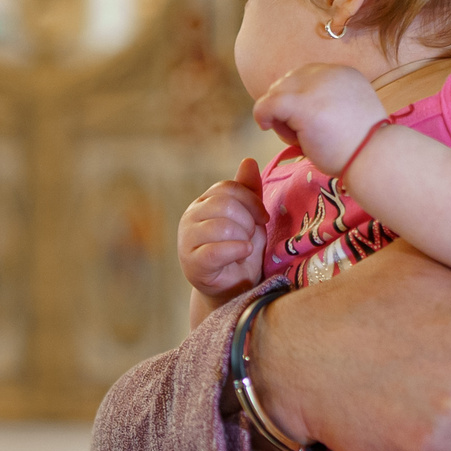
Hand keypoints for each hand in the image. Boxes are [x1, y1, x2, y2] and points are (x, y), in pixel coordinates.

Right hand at [182, 159, 268, 303]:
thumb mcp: (249, 219)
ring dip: (243, 237)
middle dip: (247, 221)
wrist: (234, 290)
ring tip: (245, 248)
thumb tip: (249, 160)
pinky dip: (237, 250)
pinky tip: (244, 253)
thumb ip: (248, 192)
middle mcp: (190, 218)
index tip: (263, 218)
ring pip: (221, 226)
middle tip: (251, 236)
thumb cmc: (241, 252)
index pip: (227, 188)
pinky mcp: (192, 264)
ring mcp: (187, 241)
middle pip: (224, 205)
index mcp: (203, 203)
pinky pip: (216, 250)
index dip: (251, 201)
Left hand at [256, 63, 388, 174]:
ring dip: (281, 117)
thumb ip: (326, 103)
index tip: (305, 122)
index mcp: (343, 72)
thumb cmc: (362, 147)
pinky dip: (262, 114)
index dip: (298, 99)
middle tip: (301, 134)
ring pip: (278, 93)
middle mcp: (329, 72)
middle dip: (287, 107)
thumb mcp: (347, 114)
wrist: (374, 159)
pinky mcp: (302, 104)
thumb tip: (293, 109)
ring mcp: (315, 86)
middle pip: (288, 82)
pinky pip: (268, 103)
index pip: (305, 76)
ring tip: (300, 138)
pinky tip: (265, 126)